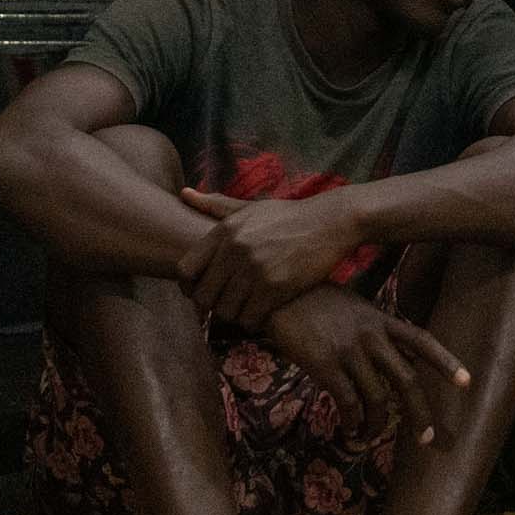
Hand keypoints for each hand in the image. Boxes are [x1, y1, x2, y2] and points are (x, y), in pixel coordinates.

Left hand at [178, 187, 371, 327]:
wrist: (330, 222)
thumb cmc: (288, 216)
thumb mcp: (251, 207)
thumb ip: (214, 205)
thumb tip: (183, 193)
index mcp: (225, 231)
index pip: (185, 270)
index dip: (188, 287)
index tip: (199, 291)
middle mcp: (235, 249)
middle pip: (203, 295)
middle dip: (211, 305)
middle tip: (225, 304)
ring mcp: (255, 269)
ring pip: (225, 311)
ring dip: (233, 315)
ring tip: (244, 309)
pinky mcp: (275, 287)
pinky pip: (249, 318)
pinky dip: (252, 321)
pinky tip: (261, 313)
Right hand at [264, 284, 470, 446]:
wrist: (279, 295)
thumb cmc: (316, 301)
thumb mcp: (356, 307)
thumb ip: (376, 329)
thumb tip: (396, 357)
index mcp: (382, 320)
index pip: (422, 340)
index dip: (446, 362)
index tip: (466, 383)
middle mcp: (372, 336)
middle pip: (407, 380)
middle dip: (420, 413)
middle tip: (426, 439)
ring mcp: (349, 351)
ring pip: (377, 399)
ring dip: (376, 425)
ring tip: (368, 436)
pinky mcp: (325, 365)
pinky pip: (347, 403)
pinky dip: (351, 422)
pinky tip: (348, 429)